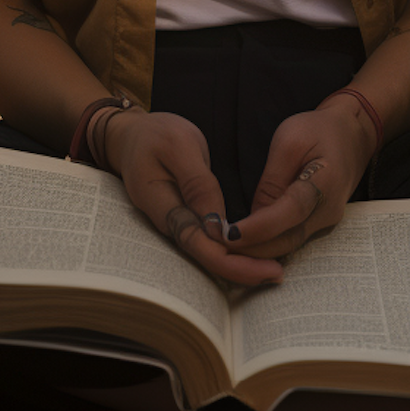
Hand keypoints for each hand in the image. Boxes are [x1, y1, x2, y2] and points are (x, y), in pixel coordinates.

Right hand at [103, 110, 283, 286]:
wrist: (131, 136)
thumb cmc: (155, 135)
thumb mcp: (179, 146)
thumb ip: (198, 183)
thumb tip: (218, 226)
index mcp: (162, 206)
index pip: (197, 244)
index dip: (230, 262)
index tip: (265, 269)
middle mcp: (169, 223)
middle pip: (204, 257)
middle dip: (241, 270)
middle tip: (279, 275)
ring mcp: (176, 223)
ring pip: (208, 252)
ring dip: (239, 263)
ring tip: (274, 269)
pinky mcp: (186, 217)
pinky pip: (209, 240)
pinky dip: (233, 249)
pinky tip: (256, 251)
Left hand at [228, 99, 376, 260]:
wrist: (353, 133)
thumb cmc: (318, 130)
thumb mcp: (290, 140)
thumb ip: (272, 179)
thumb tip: (254, 217)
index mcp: (325, 184)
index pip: (288, 213)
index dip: (258, 229)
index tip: (228, 236)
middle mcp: (329, 211)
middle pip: (288, 239)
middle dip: (252, 249)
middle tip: (216, 247)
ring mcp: (327, 221)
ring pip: (290, 244)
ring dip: (258, 251)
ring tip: (225, 249)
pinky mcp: (320, 223)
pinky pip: (293, 239)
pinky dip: (269, 244)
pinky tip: (246, 245)